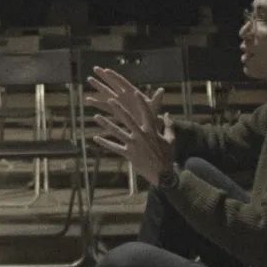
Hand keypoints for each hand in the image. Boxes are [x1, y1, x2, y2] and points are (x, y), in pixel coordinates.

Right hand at [85, 67, 166, 134]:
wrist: (148, 128)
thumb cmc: (152, 117)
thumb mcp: (154, 108)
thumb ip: (156, 99)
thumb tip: (161, 90)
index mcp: (133, 93)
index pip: (122, 82)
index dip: (114, 76)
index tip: (105, 70)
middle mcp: (125, 96)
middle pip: (112, 84)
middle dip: (103, 76)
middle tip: (95, 68)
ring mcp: (119, 102)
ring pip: (106, 93)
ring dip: (98, 86)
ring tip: (89, 79)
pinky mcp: (115, 110)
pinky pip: (104, 106)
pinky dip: (96, 103)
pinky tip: (88, 100)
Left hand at [86, 67, 174, 184]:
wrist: (162, 174)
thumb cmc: (167, 155)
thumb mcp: (171, 139)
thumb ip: (169, 125)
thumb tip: (166, 114)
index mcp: (152, 131)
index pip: (146, 113)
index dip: (141, 102)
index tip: (135, 92)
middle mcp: (141, 136)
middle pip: (128, 120)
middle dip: (119, 109)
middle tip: (110, 99)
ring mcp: (133, 145)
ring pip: (117, 132)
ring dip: (106, 124)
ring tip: (96, 116)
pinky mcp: (128, 154)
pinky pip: (114, 147)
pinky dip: (105, 143)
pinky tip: (96, 138)